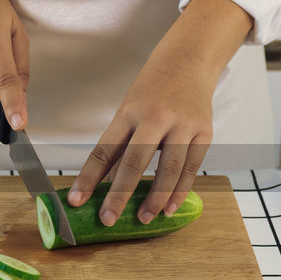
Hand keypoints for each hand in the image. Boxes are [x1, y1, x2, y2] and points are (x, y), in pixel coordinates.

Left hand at [68, 63, 213, 225]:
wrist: (189, 60)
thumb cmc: (153, 89)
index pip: (104, 150)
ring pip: (168, 169)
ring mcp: (182, 124)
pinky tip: (169, 208)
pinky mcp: (204, 132)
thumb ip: (122, 145)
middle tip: (108, 219)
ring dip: (154, 199)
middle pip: (135, 162)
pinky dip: (179, 191)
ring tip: (143, 219)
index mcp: (129, 111)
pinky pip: (191, 168)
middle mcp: (155, 117)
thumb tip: (106, 183)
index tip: (76, 200)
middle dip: (119, 194)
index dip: (88, 178)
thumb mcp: (129, 109)